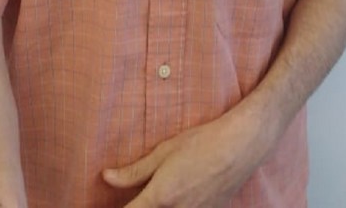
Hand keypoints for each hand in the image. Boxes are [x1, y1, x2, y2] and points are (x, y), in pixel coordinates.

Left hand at [102, 112, 264, 207]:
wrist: (240, 147)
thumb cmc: (201, 143)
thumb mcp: (164, 151)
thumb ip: (134, 171)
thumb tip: (106, 177)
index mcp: (160, 197)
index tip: (104, 206)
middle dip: (140, 206)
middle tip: (136, 197)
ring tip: (162, 194)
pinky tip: (180, 197)